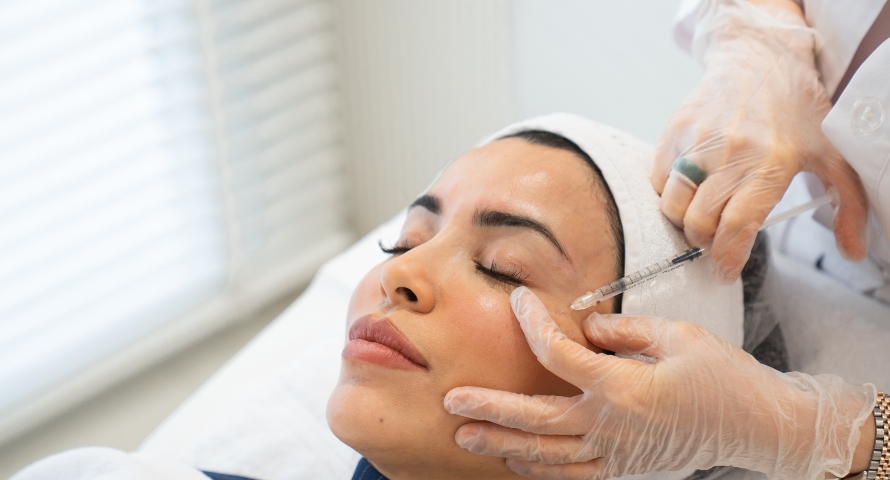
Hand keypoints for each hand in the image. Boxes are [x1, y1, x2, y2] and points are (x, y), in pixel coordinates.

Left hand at [444, 287, 874, 479]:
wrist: (759, 427)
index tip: (518, 302)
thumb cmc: (723, 377)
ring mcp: (617, 455)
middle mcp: (613, 426)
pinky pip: (572, 475)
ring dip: (503, 443)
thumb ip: (622, 330)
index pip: (560, 354)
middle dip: (490, 408)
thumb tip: (582, 325)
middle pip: (537, 417)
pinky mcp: (624, 471)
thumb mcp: (677, 336)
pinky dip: (539, 468)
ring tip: (467, 435)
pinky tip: (514, 458)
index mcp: (624, 387)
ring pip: (546, 455)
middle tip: (452, 401)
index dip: (533, 323)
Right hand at [653, 0, 867, 281]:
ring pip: (671, 204)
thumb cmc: (798, 111)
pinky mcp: (674, 130)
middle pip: (699, 222)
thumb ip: (848, 205)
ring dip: (682, 221)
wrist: (760, 59)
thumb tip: (853, 249)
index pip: (737, 225)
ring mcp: (696, 140)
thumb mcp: (833, 155)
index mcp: (771, 162)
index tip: (724, 271)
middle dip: (703, 243)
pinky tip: (688, 190)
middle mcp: (730, 152)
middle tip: (713, 242)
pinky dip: (668, 193)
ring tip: (699, 217)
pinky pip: (658, 180)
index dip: (726, 257)